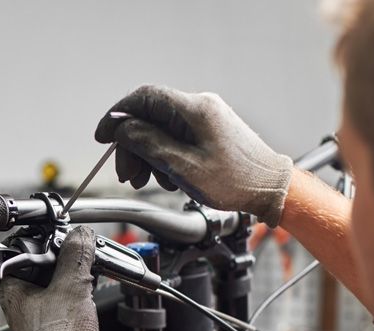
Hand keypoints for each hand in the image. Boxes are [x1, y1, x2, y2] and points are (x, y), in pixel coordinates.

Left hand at [0, 226, 111, 330]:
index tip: (34, 235)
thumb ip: (75, 255)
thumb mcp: (71, 285)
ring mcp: (38, 314)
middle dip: (49, 255)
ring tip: (81, 263)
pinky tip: (88, 283)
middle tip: (65, 246)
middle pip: (29, 267)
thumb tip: (80, 236)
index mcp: (12, 293)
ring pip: (47, 281)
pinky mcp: (56, 323)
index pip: (0, 258)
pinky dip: (74, 286)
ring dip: (65, 270)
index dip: (16, 243)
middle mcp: (21, 304)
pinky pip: (62, 296)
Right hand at [95, 85, 292, 227]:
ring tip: (145, 180)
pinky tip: (165, 178)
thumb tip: (121, 129)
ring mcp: (203, 119)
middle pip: (148, 117)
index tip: (103, 137)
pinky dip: (161, 157)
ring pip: (158, 130)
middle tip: (126, 174)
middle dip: (131, 145)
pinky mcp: (206, 132)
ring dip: (145, 155)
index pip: (143, 98)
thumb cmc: (236, 181)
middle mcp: (198, 108)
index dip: (117, 116)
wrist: (270, 189)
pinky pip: (173, 138)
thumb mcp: (183, 166)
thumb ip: (149, 144)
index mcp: (193, 109)